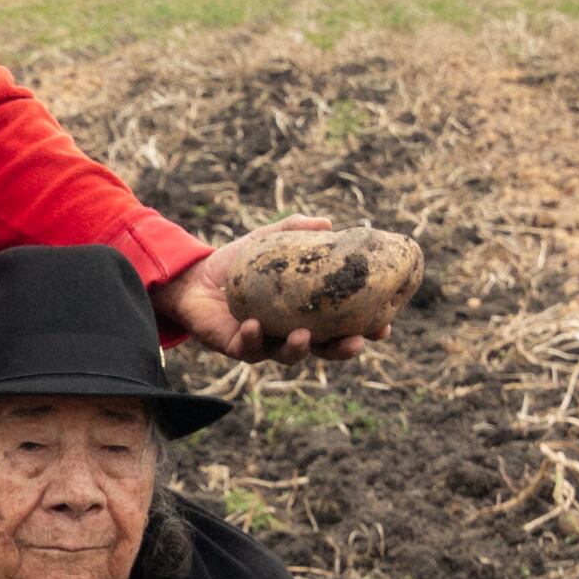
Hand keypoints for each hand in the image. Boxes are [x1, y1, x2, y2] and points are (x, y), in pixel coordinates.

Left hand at [154, 228, 370, 365]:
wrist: (194, 277)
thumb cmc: (237, 262)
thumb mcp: (268, 240)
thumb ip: (296, 230)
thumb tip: (329, 223)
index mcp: (305, 313)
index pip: (342, 325)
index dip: (364, 329)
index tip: (384, 326)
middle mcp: (290, 332)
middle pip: (323, 350)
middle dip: (341, 350)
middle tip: (356, 342)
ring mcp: (265, 343)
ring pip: (288, 355)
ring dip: (298, 349)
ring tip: (303, 335)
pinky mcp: (237, 347)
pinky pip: (248, 349)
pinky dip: (252, 338)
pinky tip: (252, 325)